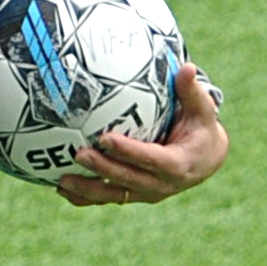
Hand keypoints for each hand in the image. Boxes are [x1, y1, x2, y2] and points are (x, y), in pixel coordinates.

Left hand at [58, 62, 228, 206]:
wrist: (204, 161)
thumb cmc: (201, 129)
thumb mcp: (203, 111)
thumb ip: (192, 92)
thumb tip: (187, 67)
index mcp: (178, 165)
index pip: (152, 159)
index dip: (128, 151)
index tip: (105, 138)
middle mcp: (162, 185)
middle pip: (128, 179)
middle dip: (102, 168)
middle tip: (78, 154)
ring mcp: (146, 193)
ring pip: (114, 194)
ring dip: (88, 189)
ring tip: (61, 180)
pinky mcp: (134, 195)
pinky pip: (107, 198)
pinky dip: (85, 197)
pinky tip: (61, 188)